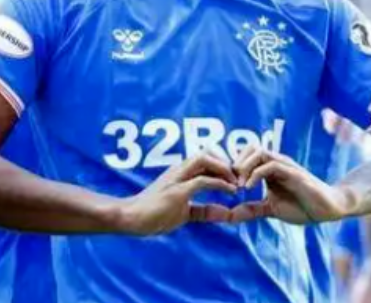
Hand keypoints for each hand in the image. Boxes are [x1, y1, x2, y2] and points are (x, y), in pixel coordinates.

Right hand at [117, 153, 238, 235]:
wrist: (131, 218)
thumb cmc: (153, 214)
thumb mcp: (183, 213)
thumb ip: (203, 211)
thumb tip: (225, 214)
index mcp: (180, 173)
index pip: (204, 159)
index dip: (222, 165)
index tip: (236, 178)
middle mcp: (179, 170)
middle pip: (207, 153)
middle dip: (226, 162)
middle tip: (240, 178)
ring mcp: (177, 178)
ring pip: (205, 160)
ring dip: (225, 169)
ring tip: (237, 182)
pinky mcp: (177, 191)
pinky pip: (203, 181)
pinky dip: (220, 184)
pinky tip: (231, 191)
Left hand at [230, 146, 353, 224]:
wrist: (327, 209)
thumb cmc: (301, 206)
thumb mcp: (271, 209)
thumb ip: (252, 210)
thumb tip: (229, 216)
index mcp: (269, 169)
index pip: (246, 155)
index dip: (232, 167)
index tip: (225, 185)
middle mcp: (276, 163)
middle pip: (250, 148)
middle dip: (236, 162)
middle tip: (229, 183)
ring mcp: (285, 166)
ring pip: (259, 152)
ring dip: (244, 166)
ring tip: (238, 185)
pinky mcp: (293, 173)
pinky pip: (271, 165)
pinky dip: (256, 174)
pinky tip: (249, 187)